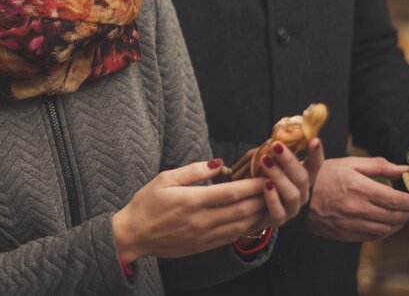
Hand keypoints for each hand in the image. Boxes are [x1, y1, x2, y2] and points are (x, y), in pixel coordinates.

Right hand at [112, 158, 267, 261]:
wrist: (134, 235)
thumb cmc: (147, 203)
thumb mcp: (165, 179)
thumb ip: (194, 171)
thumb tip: (219, 163)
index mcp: (192, 201)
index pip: (231, 193)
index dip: (252, 185)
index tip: (266, 176)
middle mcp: (201, 220)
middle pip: (241, 210)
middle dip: (261, 198)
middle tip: (274, 186)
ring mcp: (204, 236)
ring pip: (240, 225)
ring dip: (257, 213)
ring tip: (267, 201)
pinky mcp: (203, 246)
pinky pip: (231, 237)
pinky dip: (245, 227)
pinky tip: (251, 217)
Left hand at [244, 137, 323, 234]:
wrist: (252, 210)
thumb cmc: (263, 182)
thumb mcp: (272, 166)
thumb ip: (276, 154)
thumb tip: (277, 133)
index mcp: (304, 178)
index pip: (315, 165)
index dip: (316, 153)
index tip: (314, 140)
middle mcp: (302, 193)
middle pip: (303, 177)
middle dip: (290, 161)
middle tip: (277, 146)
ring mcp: (292, 208)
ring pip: (292, 194)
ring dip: (279, 176)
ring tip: (265, 161)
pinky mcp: (279, 219)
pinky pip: (278, 210)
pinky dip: (272, 197)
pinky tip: (265, 185)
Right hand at [305, 155, 408, 241]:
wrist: (297, 196)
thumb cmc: (323, 175)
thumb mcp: (349, 163)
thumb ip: (379, 165)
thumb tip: (404, 169)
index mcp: (359, 188)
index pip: (396, 200)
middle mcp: (357, 209)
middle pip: (395, 216)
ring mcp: (351, 224)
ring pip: (387, 229)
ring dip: (400, 223)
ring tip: (404, 214)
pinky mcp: (346, 234)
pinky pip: (374, 237)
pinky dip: (386, 231)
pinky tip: (388, 223)